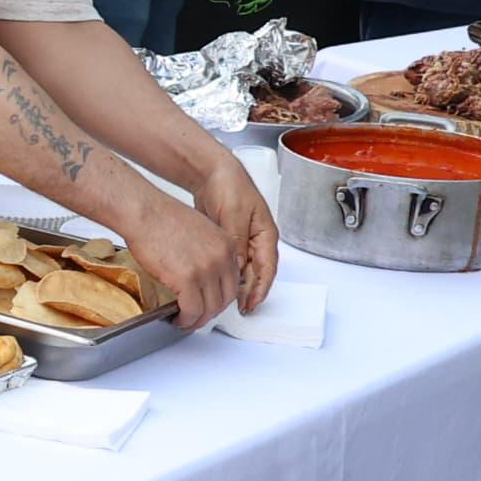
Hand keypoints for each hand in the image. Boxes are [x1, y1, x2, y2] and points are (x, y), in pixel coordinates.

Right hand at [125, 190, 243, 328]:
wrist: (144, 213)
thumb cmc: (161, 219)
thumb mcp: (199, 231)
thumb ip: (209, 251)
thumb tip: (204, 272)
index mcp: (227, 245)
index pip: (233, 282)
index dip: (220, 299)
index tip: (209, 304)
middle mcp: (222, 258)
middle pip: (225, 299)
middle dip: (210, 312)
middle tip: (196, 316)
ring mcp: (206, 270)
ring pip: (209, 308)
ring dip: (197, 320)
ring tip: (185, 320)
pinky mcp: (187, 280)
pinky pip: (192, 310)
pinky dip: (185, 320)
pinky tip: (177, 318)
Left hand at [196, 151, 279, 311]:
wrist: (212, 172)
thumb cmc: (229, 185)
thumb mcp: (234, 216)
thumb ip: (237, 243)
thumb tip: (237, 267)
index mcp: (266, 234)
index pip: (268, 269)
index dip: (260, 289)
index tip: (251, 304)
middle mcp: (257, 239)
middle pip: (256, 273)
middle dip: (249, 293)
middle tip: (238, 309)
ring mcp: (243, 240)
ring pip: (244, 270)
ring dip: (238, 286)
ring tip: (226, 302)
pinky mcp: (229, 239)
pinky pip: (231, 263)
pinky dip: (226, 275)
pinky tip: (217, 284)